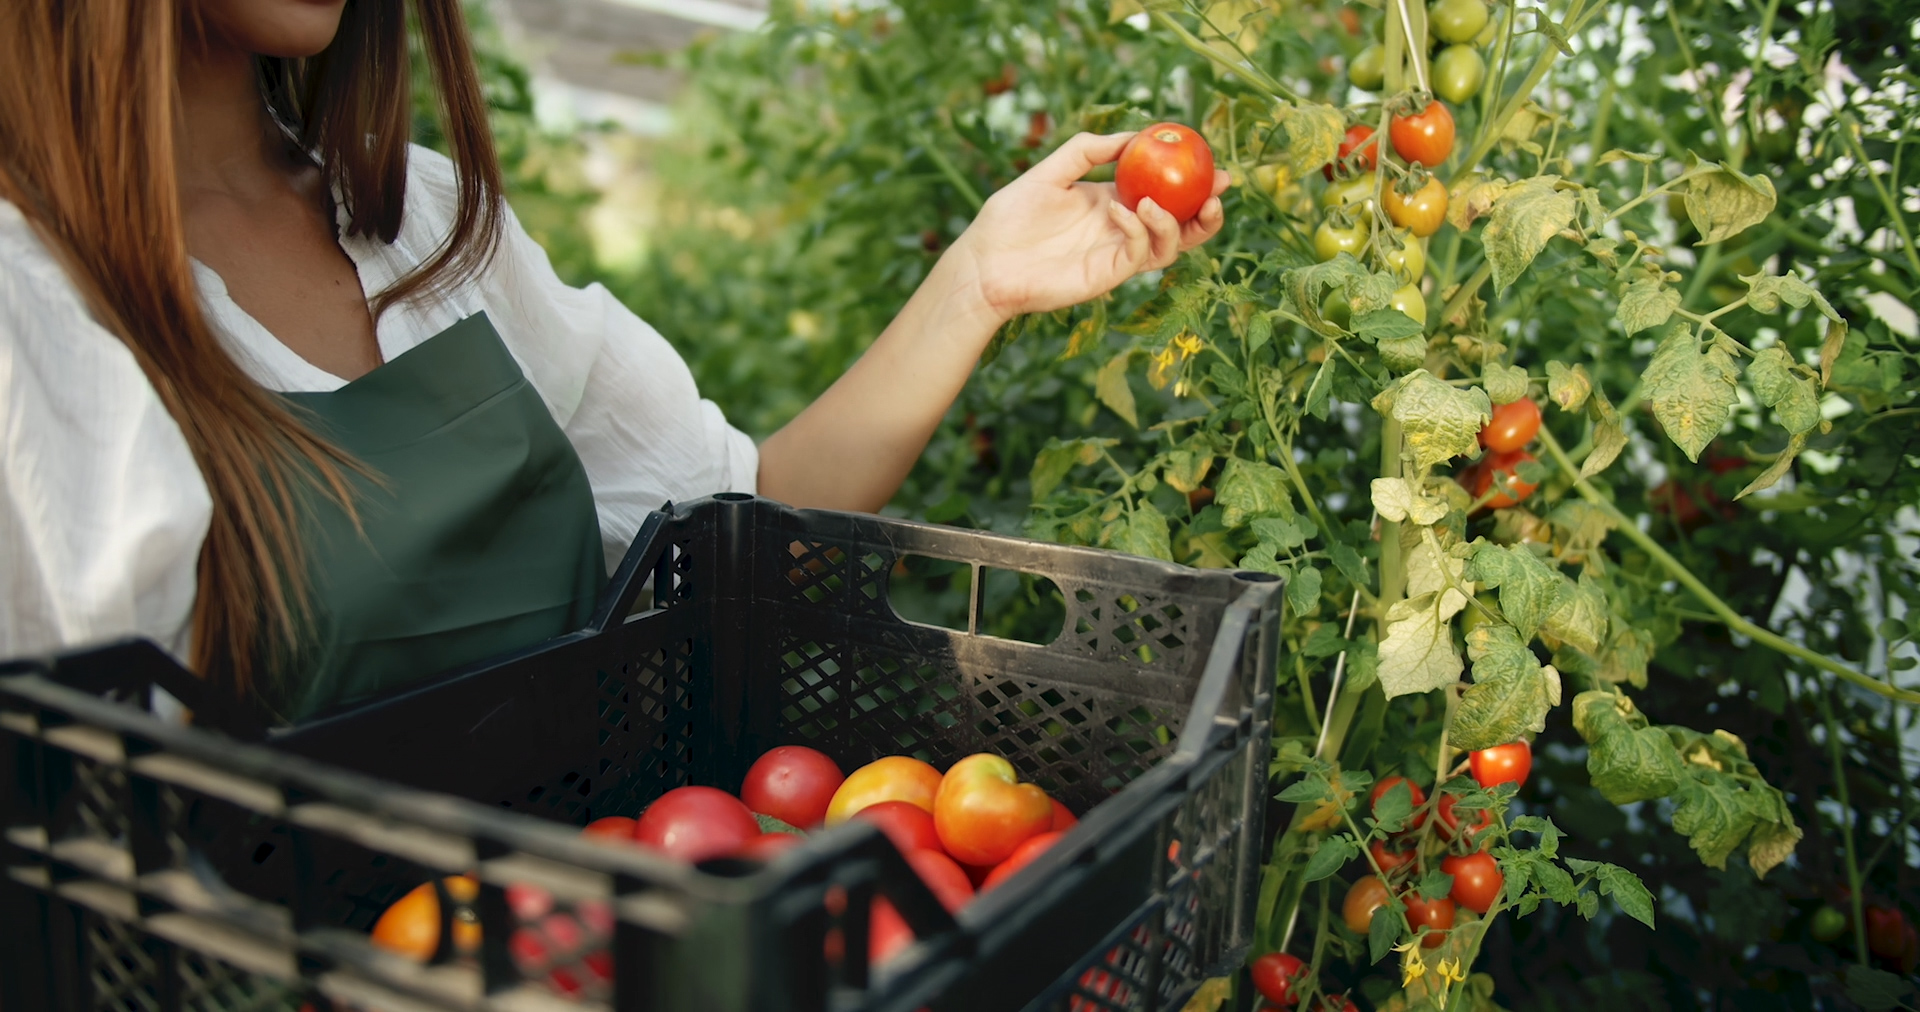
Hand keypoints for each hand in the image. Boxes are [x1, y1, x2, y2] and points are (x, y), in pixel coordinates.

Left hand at [948, 132, 1229, 321]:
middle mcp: (1122, 229)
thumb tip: (1132, 135)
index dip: (1190, 179)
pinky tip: (1120, 211)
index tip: (1209, 159)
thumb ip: (1088, 150)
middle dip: (1206, 208)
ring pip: (1169, 245)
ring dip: (1175, 222)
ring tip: (1157, 201)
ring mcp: (1117, 254)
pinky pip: (1138, 254)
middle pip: (1180, 223)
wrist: (985, 263)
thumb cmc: (1009, 218)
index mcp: (1113, 201)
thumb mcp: (1049, 170)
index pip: (1163, 191)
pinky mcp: (1108, 276)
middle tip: (1218, 188)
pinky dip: (1138, 230)